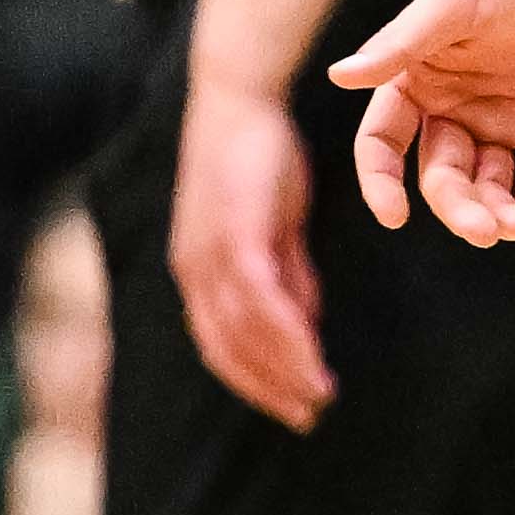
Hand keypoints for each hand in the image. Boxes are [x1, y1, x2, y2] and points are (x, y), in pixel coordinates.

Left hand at [167, 72, 331, 425]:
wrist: (240, 98)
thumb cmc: (259, 156)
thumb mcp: (275, 226)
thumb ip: (287, 274)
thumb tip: (302, 322)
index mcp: (198, 272)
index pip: (221, 346)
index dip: (255, 382)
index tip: (292, 405)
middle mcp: (195, 271)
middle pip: (229, 351)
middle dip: (269, 389)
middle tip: (308, 416)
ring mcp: (210, 255)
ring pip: (246, 334)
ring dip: (284, 370)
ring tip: (318, 394)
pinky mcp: (234, 235)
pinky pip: (259, 301)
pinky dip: (285, 335)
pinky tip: (311, 355)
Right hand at [330, 0, 514, 249]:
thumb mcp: (452, 4)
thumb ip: (400, 44)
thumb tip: (338, 76)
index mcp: (418, 82)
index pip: (384, 143)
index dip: (382, 181)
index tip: (394, 216)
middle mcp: (455, 112)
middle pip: (442, 178)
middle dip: (458, 208)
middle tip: (483, 229)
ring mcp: (504, 128)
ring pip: (491, 190)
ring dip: (500, 215)